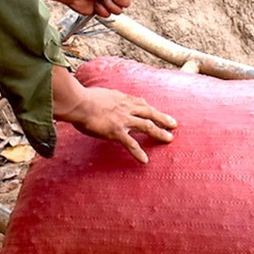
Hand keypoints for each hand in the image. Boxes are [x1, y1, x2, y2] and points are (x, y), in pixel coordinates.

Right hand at [51, 68, 175, 163]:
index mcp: (121, 98)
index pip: (139, 102)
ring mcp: (123, 120)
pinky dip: (138, 152)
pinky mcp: (117, 131)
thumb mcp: (100, 93)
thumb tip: (105, 99)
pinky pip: (131, 144)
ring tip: (169, 139)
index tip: (154, 110)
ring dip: (159, 132)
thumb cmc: (84, 97)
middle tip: (174, 124)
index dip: (149, 107)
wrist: (79, 102)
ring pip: (147, 126)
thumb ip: (107, 98)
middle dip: (163, 118)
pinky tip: (144, 160)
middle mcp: (126, 107)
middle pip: (149, 112)